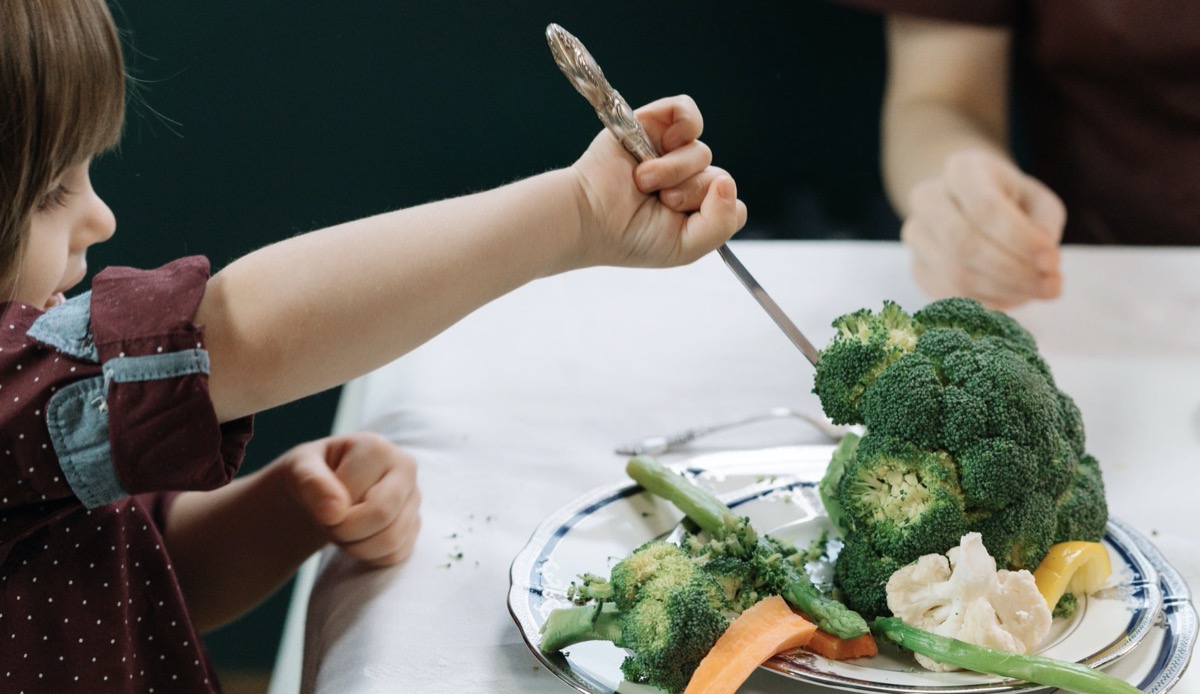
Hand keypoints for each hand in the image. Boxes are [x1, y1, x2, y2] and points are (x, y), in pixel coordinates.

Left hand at [283, 432, 419, 565]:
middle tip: (329, 525)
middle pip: (382, 515)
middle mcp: (405, 467)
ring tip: (341, 531)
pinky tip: (357, 539)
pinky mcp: (414, 523)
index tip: (319, 506)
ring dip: (356, 548)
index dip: (332, 513)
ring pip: (392, 541)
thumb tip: (335, 511)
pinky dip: (370, 557)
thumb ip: (311, 483)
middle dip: (345, 532)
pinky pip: (396, 554)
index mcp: (378, 448)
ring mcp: (414, 497)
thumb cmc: (311, 475)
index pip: (357, 493)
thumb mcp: (297, 470)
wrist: (322, 489)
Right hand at [569, 95, 747, 268]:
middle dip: (689, 193)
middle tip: (658, 202)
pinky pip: (687, 111)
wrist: (591, 217)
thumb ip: (721, 224)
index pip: (732, 204)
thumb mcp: (686, 248)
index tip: (684, 220)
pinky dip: (683, 125)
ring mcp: (669, 151)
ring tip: (643, 181)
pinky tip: (665, 143)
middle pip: (719, 179)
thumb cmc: (631, 237)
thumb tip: (728, 181)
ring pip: (702, 152)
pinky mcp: (652, 124)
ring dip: (673, 170)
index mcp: (695, 209)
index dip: (714, 212)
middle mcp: (686, 179)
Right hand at [901, 149, 1065, 309]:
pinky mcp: (916, 267)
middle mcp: (927, 198)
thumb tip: (1044, 263)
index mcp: (961, 169)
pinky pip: (948, 294)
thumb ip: (1045, 223)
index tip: (1053, 261)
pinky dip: (985, 302)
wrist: (967, 202)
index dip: (1020, 240)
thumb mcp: (1036, 197)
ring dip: (1003, 291)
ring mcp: (916, 235)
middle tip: (1050, 286)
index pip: (986, 208)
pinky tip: (1012, 297)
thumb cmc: (1008, 198)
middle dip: (1012, 272)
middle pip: (964, 244)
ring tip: (1036, 292)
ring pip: (955, 275)